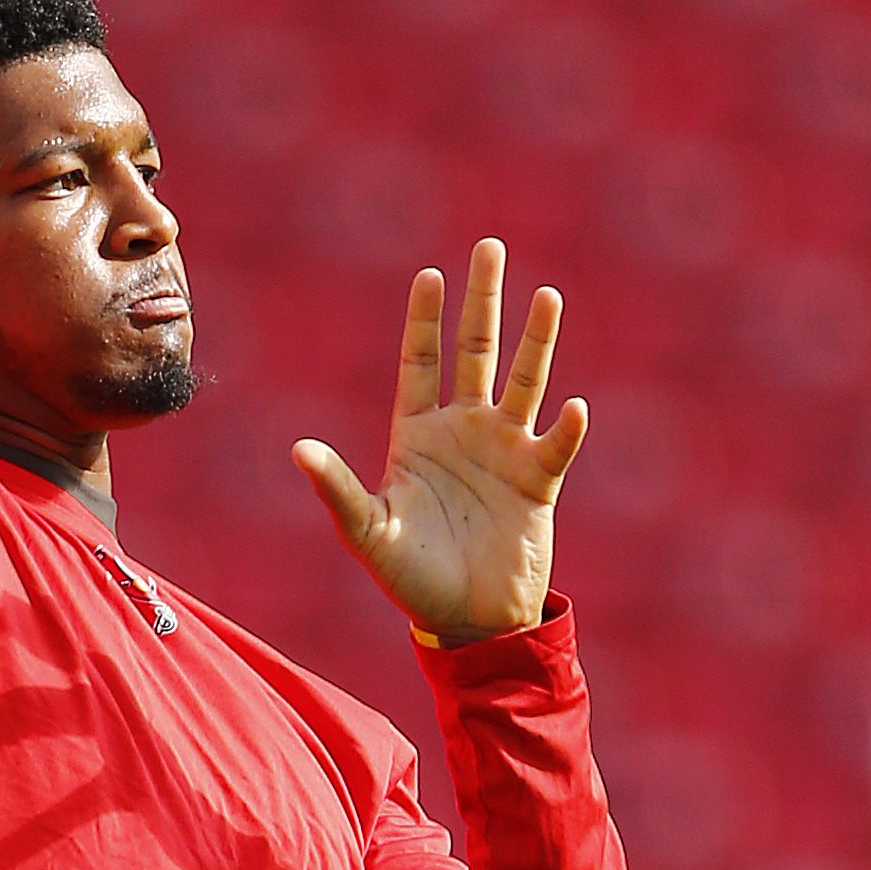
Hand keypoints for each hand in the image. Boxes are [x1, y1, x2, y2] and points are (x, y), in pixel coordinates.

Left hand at [293, 239, 588, 642]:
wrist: (469, 621)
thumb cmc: (411, 578)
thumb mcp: (368, 532)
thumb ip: (338, 490)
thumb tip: (299, 450)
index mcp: (417, 434)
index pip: (420, 360)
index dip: (425, 318)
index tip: (430, 274)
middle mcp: (463, 431)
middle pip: (476, 351)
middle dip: (483, 301)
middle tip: (490, 248)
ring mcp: (504, 451)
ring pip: (523, 382)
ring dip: (536, 341)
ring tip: (548, 295)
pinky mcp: (537, 481)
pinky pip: (555, 445)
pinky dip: (564, 427)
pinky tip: (571, 406)